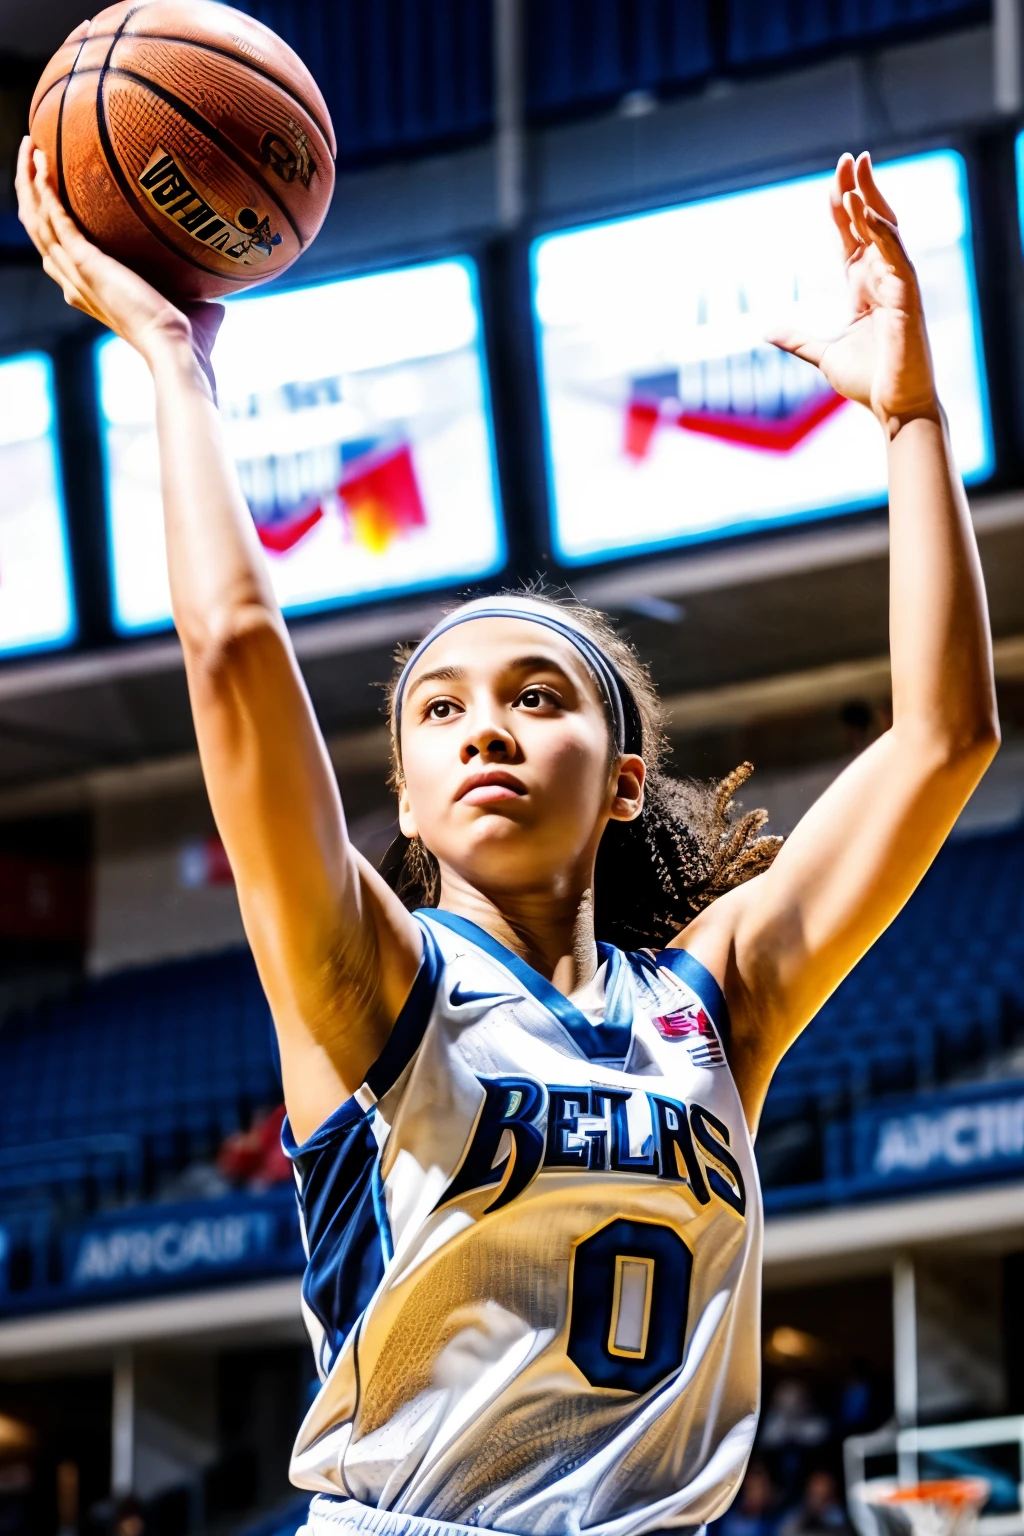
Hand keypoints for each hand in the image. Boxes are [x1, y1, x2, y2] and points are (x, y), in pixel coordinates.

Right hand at [15, 137, 222, 389]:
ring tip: (29, 145)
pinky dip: (44, 189)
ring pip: (36, 219)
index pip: (59, 254)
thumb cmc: (189, 340)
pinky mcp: (85, 263)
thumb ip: (197, 299)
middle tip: (32, 153)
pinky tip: (43, 162)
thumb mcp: (190, 309)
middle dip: (29, 190)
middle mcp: (75, 283)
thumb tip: (221, 298)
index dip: (50, 222)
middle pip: (38, 229)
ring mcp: (76, 273)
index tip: (53, 193)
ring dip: (28, 181)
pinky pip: (54, 218)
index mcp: (92, 293)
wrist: (178, 349)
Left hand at [767, 151, 938, 431]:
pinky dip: (880, 230)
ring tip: (855, 168)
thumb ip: (797, 340)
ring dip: (870, 197)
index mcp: (863, 288)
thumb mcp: (822, 354)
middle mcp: (882, 279)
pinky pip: (894, 253)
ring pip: (885, 229)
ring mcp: (897, 285)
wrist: (893, 408)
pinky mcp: (907, 296)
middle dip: (858, 189)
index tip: (831, 183)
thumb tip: (766, 331)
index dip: (841, 210)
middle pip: (871, 223)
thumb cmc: (868, 383)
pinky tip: (863, 209)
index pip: (851, 237)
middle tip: (847, 158)